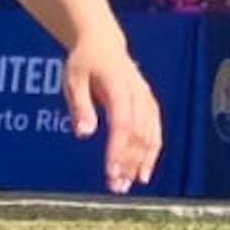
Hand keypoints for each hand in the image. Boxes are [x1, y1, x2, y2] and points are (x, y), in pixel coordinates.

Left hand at [62, 29, 163, 195]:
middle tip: (116, 186)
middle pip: (138, 133)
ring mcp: (147, 99)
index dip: (117, 150)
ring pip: (150, 135)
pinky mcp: (150, 105)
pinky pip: (155, 132)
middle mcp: (138, 94)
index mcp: (119, 86)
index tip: (110, 172)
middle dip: (128, 162)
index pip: (121, 123)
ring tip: (128, 184)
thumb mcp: (73, 80)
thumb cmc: (84, 62)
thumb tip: (84, 134)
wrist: (102, 42)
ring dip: (141, 162)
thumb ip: (80, 106)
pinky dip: (152, 153)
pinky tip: (143, 173)